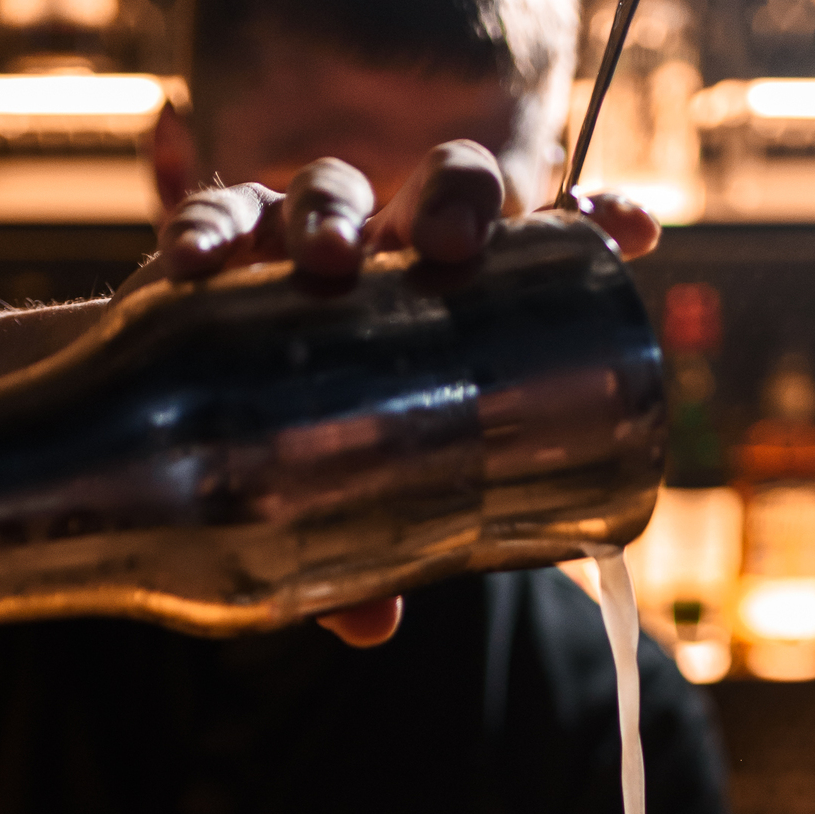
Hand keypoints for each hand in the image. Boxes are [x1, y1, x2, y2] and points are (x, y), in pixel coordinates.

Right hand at [134, 151, 661, 646]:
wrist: (178, 423)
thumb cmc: (297, 449)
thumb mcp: (350, 499)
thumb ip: (365, 553)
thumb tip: (373, 626)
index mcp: (444, 294)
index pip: (530, 241)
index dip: (588, 222)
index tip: (635, 229)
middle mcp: (383, 250)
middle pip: (437, 187)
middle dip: (454, 198)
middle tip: (448, 246)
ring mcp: (295, 236)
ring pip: (329, 190)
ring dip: (331, 212)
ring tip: (323, 258)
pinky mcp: (210, 245)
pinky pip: (207, 220)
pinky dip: (202, 231)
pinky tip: (192, 263)